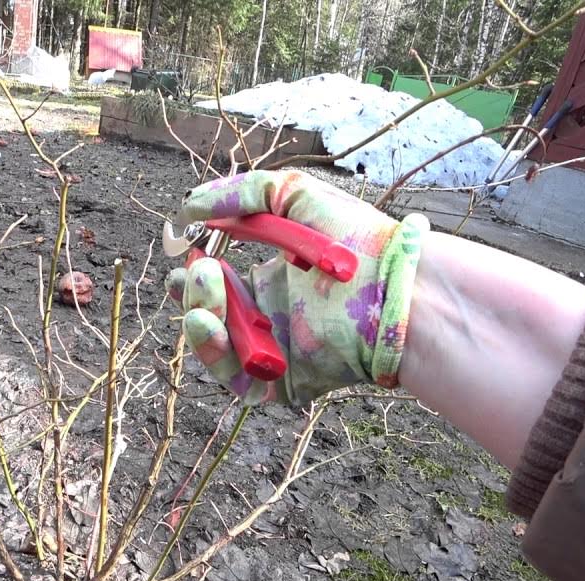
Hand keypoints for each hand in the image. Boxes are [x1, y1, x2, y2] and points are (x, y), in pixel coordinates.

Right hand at [166, 170, 428, 403]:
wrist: (398, 287)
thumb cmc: (358, 239)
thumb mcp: (293, 195)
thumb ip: (240, 194)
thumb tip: (188, 208)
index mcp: (272, 283)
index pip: (218, 286)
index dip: (196, 273)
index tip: (185, 252)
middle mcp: (270, 321)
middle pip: (210, 317)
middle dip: (193, 294)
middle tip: (196, 271)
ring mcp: (275, 354)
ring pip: (216, 349)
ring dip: (198, 318)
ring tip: (205, 286)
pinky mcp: (284, 382)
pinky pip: (237, 379)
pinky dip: (216, 355)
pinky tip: (211, 322)